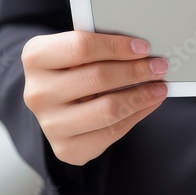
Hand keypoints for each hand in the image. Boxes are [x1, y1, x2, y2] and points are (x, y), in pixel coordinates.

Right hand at [22, 31, 168, 165]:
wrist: (53, 102)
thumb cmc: (71, 68)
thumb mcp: (75, 50)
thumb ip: (100, 46)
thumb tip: (142, 50)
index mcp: (36, 57)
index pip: (81, 47)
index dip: (116, 46)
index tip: (143, 47)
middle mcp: (37, 92)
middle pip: (97, 78)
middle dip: (135, 72)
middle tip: (159, 67)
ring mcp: (49, 124)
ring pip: (107, 110)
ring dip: (141, 97)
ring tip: (159, 88)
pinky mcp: (65, 149)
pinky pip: (111, 133)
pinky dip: (135, 117)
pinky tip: (147, 104)